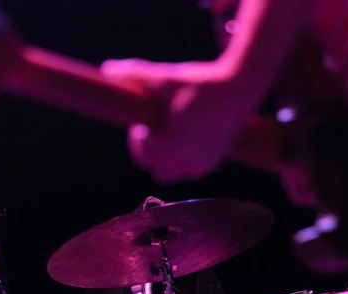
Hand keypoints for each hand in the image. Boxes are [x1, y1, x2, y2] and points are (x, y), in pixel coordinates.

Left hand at [100, 58, 259, 183]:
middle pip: (153, 165)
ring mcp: (199, 165)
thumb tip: (107, 68)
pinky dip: (183, 159)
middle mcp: (184, 160)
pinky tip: (187, 136)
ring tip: (172, 134)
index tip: (146, 120)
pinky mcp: (211, 164)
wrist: (240, 88)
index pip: (142, 152)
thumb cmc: (199, 83)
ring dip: (165, 158)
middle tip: (158, 126)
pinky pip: (188, 170)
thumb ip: (134, 74)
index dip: (139, 136)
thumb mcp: (164, 79)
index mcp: (169, 144)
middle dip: (151, 149)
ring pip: (170, 172)